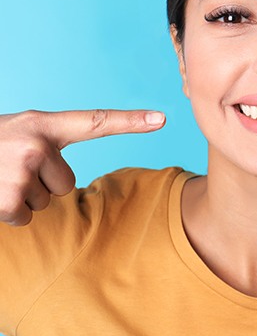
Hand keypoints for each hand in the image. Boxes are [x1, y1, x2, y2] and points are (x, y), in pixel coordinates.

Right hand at [0, 109, 164, 225]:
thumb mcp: (19, 136)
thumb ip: (48, 146)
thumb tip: (68, 179)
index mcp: (43, 125)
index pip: (95, 122)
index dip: (130, 121)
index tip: (162, 119)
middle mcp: (36, 142)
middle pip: (67, 182)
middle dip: (42, 183)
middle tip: (12, 169)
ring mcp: (20, 168)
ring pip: (47, 200)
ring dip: (23, 196)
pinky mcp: (6, 196)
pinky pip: (25, 216)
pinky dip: (9, 212)